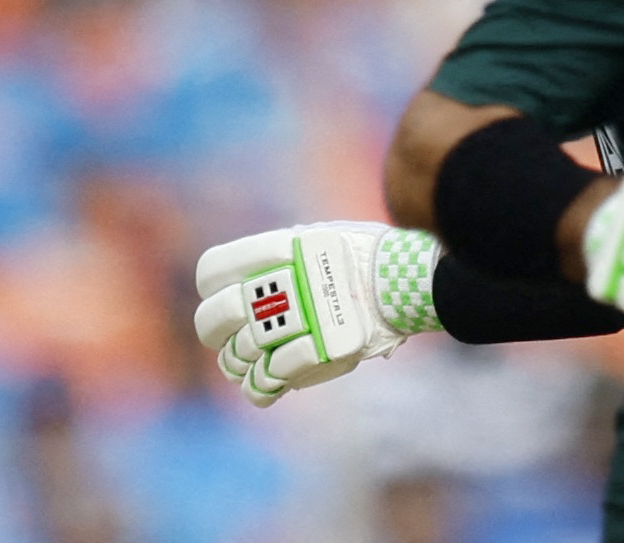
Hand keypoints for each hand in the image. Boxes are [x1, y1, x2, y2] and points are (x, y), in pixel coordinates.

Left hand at [194, 223, 442, 407]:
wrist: (410, 281)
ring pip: (236, 356)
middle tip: (234, 335)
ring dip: (243, 362)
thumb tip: (251, 276)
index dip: (213, 286)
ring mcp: (296, 322)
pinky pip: (265, 382)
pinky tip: (272, 381)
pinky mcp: (314, 354)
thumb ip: (284, 255)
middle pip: (215, 316)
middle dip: (216, 330)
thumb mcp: (323, 238)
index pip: (213, 269)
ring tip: (260, 359)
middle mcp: (281, 285)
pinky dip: (263, 386)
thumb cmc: (369, 257)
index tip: (228, 294)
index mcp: (279, 250)